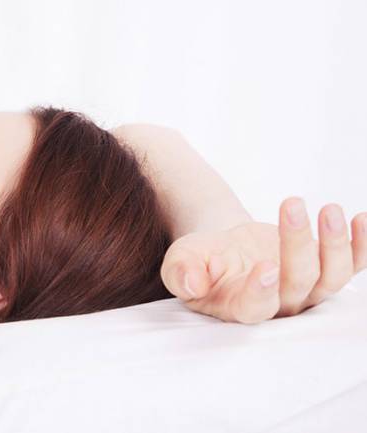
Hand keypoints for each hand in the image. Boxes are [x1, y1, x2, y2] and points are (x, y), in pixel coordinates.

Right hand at [159, 197, 366, 323]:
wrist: (224, 253)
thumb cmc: (200, 261)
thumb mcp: (181, 261)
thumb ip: (181, 273)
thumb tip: (191, 282)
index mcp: (238, 307)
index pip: (255, 308)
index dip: (261, 291)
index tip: (266, 265)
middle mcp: (278, 305)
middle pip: (297, 283)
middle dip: (296, 244)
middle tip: (291, 204)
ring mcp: (305, 291)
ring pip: (331, 278)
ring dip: (334, 244)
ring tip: (329, 209)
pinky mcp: (323, 272)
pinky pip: (352, 265)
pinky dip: (362, 246)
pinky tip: (362, 219)